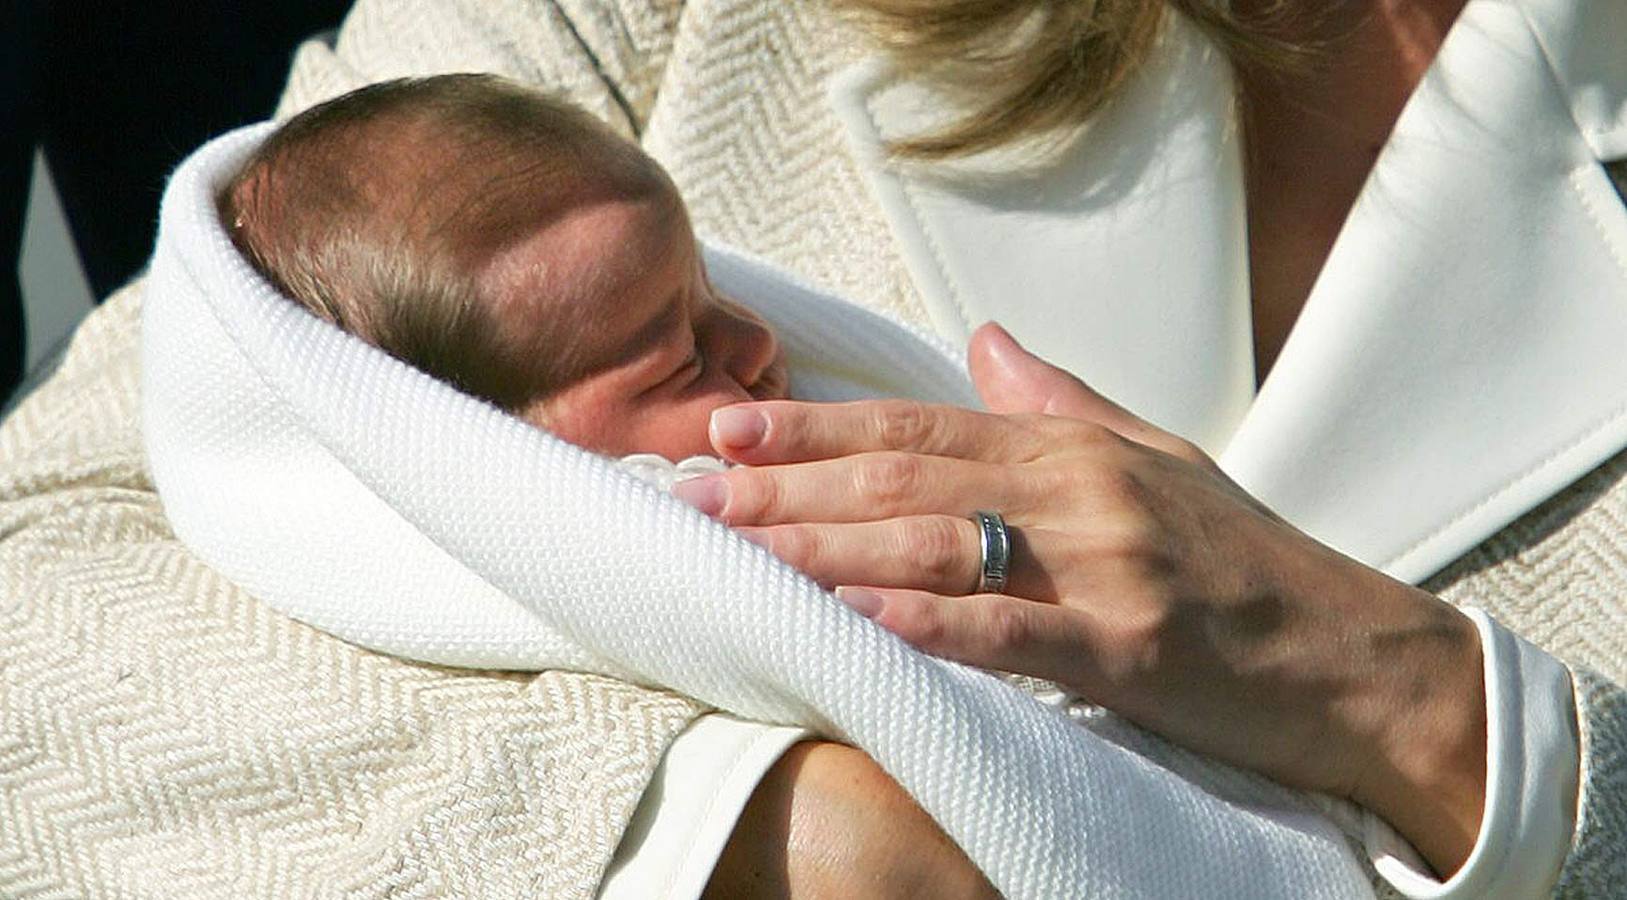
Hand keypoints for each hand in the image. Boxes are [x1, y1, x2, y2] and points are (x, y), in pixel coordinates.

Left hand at [676, 323, 1487, 875]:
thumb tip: (983, 339)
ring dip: (825, 546)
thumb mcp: (1158, 458)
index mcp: (1074, 447)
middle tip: (691, 496)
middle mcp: (1080, 491)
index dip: (814, 429)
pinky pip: (1006, 632)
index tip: (726, 432)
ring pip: (936, 545)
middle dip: (787, 487)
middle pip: (905, 478)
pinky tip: (848, 617)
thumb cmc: (1246, 564)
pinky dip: (922, 623)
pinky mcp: (1129, 648)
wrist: (1355, 660)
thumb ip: (1062, 400)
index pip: (918, 425)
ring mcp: (1103, 566)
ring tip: (736, 552)